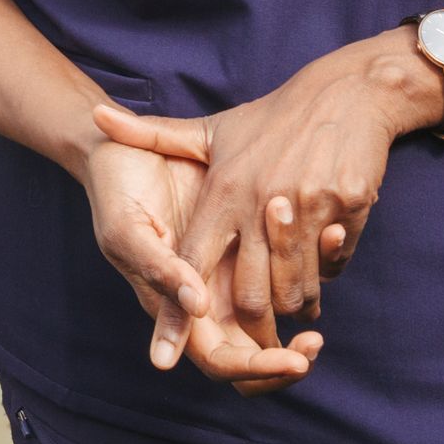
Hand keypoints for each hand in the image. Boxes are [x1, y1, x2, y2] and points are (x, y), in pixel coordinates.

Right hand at [81, 136, 322, 394]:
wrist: (124, 143)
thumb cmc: (116, 188)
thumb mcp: (127, 227)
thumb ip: (158, 267)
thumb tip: (198, 308)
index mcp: (176, 305)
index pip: (221, 361)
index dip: (256, 369)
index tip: (292, 360)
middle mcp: (208, 297)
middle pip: (254, 356)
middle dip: (288, 360)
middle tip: (312, 344)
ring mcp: (229, 269)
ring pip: (278, 316)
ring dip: (305, 308)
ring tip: (322, 301)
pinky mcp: (249, 238)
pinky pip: (289, 266)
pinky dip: (314, 261)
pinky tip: (332, 236)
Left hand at [92, 47, 404, 330]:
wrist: (346, 91)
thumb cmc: (272, 117)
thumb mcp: (211, 129)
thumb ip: (153, 134)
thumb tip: (97, 116)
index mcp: (224, 190)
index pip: (194, 260)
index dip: (181, 308)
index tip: (167, 352)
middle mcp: (261, 201)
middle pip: (252, 294)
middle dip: (255, 328)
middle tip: (259, 342)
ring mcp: (307, 204)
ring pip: (296, 287)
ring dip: (294, 305)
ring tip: (292, 313)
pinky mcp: (346, 205)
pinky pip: (333, 263)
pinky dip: (325, 274)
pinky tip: (319, 269)